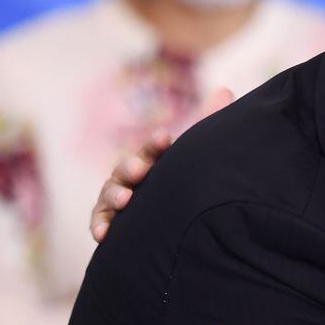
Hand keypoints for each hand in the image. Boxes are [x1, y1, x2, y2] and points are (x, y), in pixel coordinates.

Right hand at [89, 86, 234, 241]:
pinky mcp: (112, 220)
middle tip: (141, 169)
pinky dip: (99, 225)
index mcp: (154, 158)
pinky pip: (100, 221)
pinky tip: (104, 234)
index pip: (152, 147)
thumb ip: (209, 122)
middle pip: (127, 168)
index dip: (156, 143)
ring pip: (111, 192)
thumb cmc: (186, 179)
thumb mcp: (198, 153)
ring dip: (115, 195)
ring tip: (125, 200)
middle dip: (131, 166)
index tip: (164, 138)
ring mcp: (120, 197)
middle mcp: (134, 176)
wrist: (177, 218)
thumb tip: (225, 90)